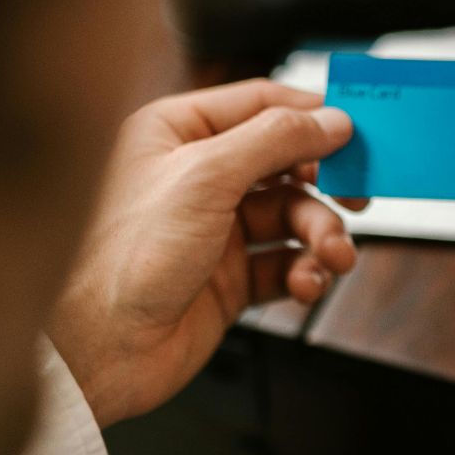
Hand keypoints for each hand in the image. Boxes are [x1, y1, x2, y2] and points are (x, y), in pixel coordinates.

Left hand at [48, 80, 361, 426]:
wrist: (95, 350)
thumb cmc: (120, 257)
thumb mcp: (204, 177)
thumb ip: (274, 139)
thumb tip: (329, 120)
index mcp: (177, 133)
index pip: (262, 104)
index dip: (313, 115)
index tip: (358, 131)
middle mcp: (197, 177)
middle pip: (287, 163)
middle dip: (326, 183)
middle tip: (359, 196)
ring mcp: (214, 231)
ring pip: (293, 217)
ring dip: (322, 234)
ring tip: (332, 255)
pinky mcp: (228, 280)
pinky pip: (286, 264)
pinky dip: (306, 271)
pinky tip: (307, 282)